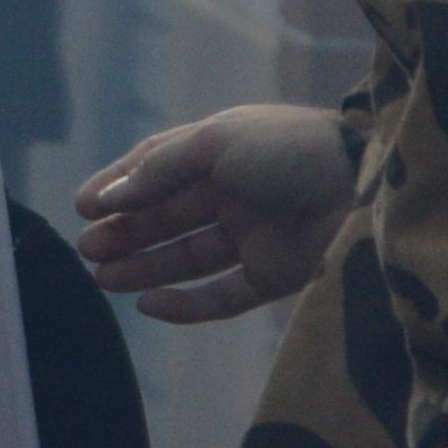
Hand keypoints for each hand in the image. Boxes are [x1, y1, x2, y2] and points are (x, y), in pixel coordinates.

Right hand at [75, 102, 362, 324]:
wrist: (367, 185)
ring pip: (187, 257)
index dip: (118, 186)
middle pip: (167, 217)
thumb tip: (104, 200)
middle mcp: (233, 193)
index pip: (156, 168)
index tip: (81, 206)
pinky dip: (185, 302)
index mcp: (219, 152)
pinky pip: (222, 295)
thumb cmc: (289, 149)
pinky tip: (149, 304)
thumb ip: (158, 171)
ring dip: (143, 267)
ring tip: (102, 278)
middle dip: (124, 232)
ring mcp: (254, 236)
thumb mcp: (215, 143)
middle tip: (85, 250)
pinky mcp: (276, 276)